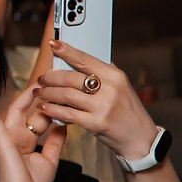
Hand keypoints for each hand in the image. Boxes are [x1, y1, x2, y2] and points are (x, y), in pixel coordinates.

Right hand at [0, 86, 65, 181]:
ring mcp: (7, 137)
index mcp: (28, 142)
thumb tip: (63, 126)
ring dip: (25, 96)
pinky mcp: (0, 139)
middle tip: (54, 82)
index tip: (66, 95)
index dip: (53, 107)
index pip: (42, 119)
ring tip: (37, 81)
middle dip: (42, 97)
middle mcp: (17, 137)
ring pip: (15, 110)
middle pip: (30, 112)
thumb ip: (55, 143)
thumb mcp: (49, 160)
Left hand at [37, 41, 158, 158]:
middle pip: (71, 78)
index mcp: (116, 77)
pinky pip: (67, 114)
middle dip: (51, 77)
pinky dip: (52, 110)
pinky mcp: (96, 123)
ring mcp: (103, 107)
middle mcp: (110, 90)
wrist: (139, 137)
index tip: (54, 44)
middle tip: (42, 79)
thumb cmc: (127, 111)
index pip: (86, 59)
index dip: (67, 51)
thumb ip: (103, 74)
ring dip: (48, 93)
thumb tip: (80, 61)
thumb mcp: (121, 88)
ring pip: (66, 95)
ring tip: (41, 92)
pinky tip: (46, 107)